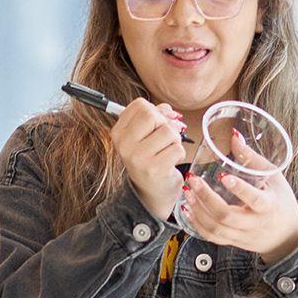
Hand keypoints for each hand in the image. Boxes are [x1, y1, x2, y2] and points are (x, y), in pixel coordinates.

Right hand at [110, 99, 185, 221]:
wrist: (151, 192)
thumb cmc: (150, 159)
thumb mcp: (146, 135)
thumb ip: (156, 115)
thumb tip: (170, 111)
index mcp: (118, 133)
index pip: (140, 105)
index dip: (155, 112)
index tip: (156, 125)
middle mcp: (124, 145)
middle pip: (153, 115)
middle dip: (165, 125)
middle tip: (164, 140)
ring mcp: (138, 158)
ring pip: (169, 132)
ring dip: (175, 141)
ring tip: (166, 152)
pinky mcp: (154, 169)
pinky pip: (177, 149)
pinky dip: (179, 154)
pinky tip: (169, 163)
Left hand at [180, 132, 297, 264]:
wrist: (287, 236)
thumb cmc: (281, 202)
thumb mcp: (275, 178)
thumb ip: (253, 159)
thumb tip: (235, 136)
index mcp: (269, 206)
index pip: (254, 199)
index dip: (238, 188)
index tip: (222, 175)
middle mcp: (255, 223)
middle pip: (227, 216)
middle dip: (206, 198)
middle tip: (192, 180)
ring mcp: (243, 235)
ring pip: (216, 229)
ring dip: (198, 211)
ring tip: (187, 192)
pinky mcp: (234, 242)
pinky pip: (212, 237)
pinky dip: (196, 225)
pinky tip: (187, 211)